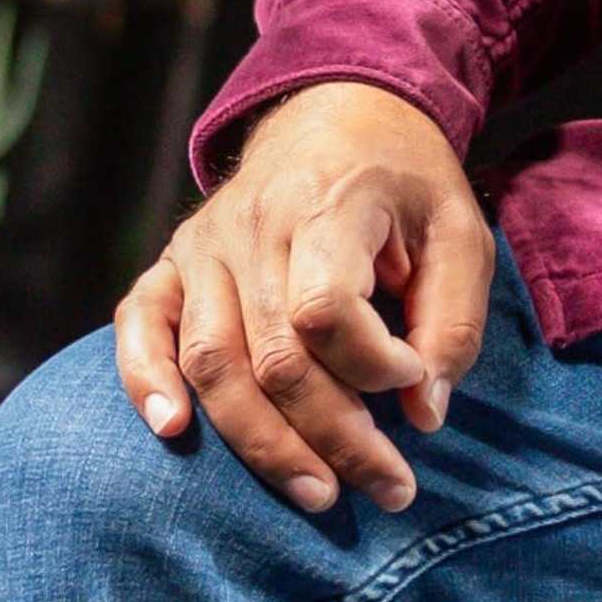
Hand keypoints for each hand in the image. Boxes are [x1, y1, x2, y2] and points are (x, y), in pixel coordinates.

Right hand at [112, 80, 496, 521]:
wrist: (339, 107)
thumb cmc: (406, 180)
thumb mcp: (460, 232)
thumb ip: (451, 323)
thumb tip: (424, 413)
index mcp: (324, 204)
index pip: (326, 309)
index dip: (375, 366)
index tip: (416, 379)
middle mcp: (250, 226)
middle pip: (274, 356)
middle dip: (335, 437)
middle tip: (391, 489)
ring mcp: (202, 245)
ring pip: (213, 361)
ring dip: (263, 442)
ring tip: (317, 493)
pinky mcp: (173, 262)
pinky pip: (141, 324)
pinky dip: (145, 379)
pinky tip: (171, 431)